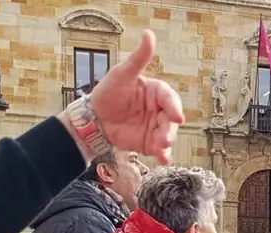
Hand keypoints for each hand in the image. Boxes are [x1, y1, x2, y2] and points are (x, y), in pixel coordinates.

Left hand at [87, 30, 185, 164]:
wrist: (94, 118)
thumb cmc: (108, 92)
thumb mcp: (123, 73)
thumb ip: (139, 58)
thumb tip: (149, 34)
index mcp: (156, 92)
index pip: (170, 98)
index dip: (174, 107)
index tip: (176, 116)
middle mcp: (159, 110)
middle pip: (172, 120)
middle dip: (170, 129)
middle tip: (165, 137)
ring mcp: (155, 127)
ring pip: (167, 135)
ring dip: (167, 142)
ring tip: (161, 148)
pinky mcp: (149, 143)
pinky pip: (160, 149)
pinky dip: (164, 155)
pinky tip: (164, 159)